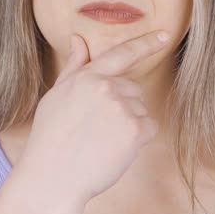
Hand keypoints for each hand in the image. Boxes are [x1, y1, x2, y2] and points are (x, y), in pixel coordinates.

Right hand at [16, 29, 170, 204]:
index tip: (164, 36)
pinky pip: (149, 127)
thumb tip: (79, 40)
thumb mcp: (56, 97)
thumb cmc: (50, 139)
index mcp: (86, 77)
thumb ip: (74, 68)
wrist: (52, 177)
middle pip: (133, 89)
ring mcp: (121, 108)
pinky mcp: (134, 130)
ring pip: (141, 109)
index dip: (145, 43)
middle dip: (122, 105)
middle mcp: (106, 88)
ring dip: (129, 124)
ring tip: (101, 140)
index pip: (121, 54)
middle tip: (96, 129)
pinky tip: (114, 148)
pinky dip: (138, 139)